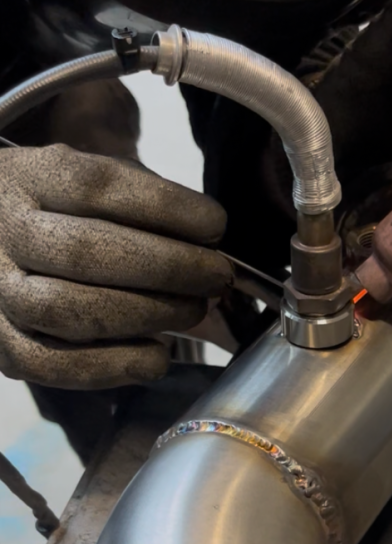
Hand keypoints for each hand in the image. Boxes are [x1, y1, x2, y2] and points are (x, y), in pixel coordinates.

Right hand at [0, 144, 232, 389]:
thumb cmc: (68, 215)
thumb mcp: (92, 185)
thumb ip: (143, 206)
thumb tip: (209, 245)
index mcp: (29, 177)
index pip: (98, 186)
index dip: (168, 208)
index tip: (216, 225)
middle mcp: (1, 231)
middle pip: (87, 253)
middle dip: (170, 268)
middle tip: (217, 276)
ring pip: (69, 311)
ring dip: (149, 315)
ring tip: (194, 309)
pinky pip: (52, 366)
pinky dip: (114, 366)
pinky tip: (157, 357)